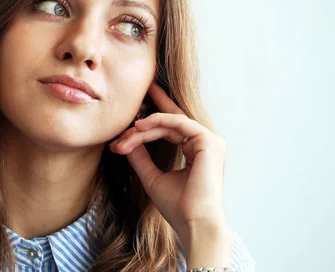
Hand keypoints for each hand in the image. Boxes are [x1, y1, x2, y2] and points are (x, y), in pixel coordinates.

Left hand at [109, 82, 227, 238]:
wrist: (193, 224)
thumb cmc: (177, 207)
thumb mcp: (152, 177)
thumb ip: (141, 157)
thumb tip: (125, 140)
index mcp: (197, 151)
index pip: (173, 127)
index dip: (154, 116)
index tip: (131, 116)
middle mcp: (205, 143)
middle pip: (169, 122)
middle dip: (146, 118)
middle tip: (127, 111)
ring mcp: (209, 141)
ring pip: (170, 123)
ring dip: (145, 126)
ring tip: (126, 132)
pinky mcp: (208, 140)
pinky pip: (179, 122)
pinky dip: (158, 121)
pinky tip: (140, 126)